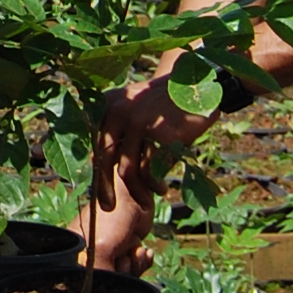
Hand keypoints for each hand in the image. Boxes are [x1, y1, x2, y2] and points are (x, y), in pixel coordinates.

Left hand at [77, 74, 219, 274]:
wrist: (197, 84)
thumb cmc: (165, 105)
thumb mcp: (136, 111)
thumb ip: (119, 132)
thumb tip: (98, 164)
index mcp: (108, 105)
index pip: (96, 144)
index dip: (95, 170)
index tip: (98, 191)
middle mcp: (117, 111)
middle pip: (104, 159)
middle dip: (104, 188)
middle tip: (108, 207)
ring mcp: (137, 122)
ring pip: (126, 170)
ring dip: (137, 191)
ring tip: (147, 200)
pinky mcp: (157, 134)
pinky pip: (149, 169)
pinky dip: (154, 184)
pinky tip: (162, 189)